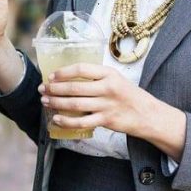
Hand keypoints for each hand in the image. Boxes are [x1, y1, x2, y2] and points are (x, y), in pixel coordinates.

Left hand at [38, 63, 169, 140]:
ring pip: (75, 104)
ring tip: (45, 101)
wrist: (147, 114)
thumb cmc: (128, 94)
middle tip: (43, 89)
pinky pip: (82, 122)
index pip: (81, 69)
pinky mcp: (106, 120)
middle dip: (55, 88)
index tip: (52, 76)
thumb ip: (95, 77)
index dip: (63, 72)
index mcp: (108, 73)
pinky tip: (57, 119)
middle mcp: (107, 88)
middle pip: (75, 87)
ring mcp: (107, 105)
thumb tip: (68, 78)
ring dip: (57, 103)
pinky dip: (67, 121)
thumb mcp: (115, 78)